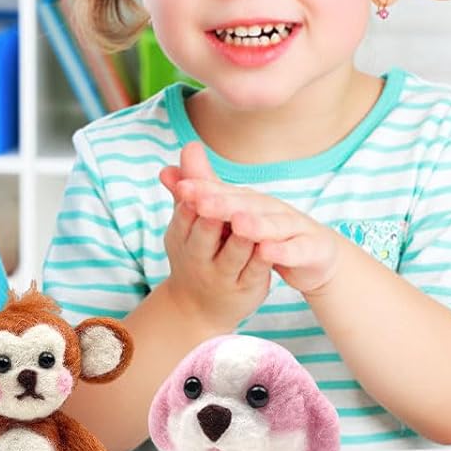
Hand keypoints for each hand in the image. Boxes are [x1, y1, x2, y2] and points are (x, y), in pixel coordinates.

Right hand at [159, 143, 272, 325]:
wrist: (198, 305)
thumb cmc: (196, 249)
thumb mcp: (190, 218)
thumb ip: (194, 182)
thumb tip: (190, 145)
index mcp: (180, 238)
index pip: (183, 217)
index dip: (189, 202)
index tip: (191, 187)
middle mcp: (196, 258)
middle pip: (203, 237)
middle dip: (210, 220)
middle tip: (216, 203)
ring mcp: (221, 276)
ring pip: (232, 255)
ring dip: (240, 240)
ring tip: (247, 223)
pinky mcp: (246, 288)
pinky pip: (255, 272)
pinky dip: (261, 260)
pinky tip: (270, 246)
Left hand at [167, 143, 340, 294]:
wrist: (313, 255)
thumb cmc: (266, 232)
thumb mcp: (233, 216)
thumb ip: (202, 194)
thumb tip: (165, 170)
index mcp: (248, 200)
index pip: (223, 192)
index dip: (203, 189)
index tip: (180, 189)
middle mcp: (270, 207)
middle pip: (246, 203)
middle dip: (224, 203)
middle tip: (202, 204)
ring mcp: (293, 225)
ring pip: (274, 224)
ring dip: (257, 224)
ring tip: (239, 224)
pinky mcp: (311, 247)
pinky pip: (297, 249)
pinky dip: (285, 251)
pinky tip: (269, 252)